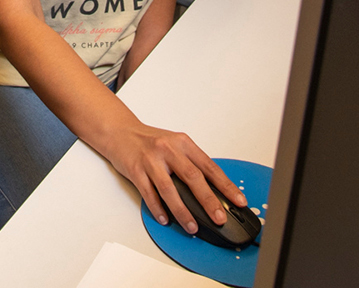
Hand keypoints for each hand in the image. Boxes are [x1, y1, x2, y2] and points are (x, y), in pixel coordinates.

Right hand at [101, 122, 245, 234]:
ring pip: (170, 189)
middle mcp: (168, 149)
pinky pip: (149, 193)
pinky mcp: (135, 170)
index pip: (209, 166)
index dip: (226, 185)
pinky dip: (158, 208)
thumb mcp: (175, 145)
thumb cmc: (150, 141)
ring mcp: (151, 160)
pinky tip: (165, 219)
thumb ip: (191, 163)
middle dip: (208, 201)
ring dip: (182, 211)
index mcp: (183, 143)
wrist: (120, 132)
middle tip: (219, 218)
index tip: (238, 201)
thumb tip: (211, 191)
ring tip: (192, 226)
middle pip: (192, 177)